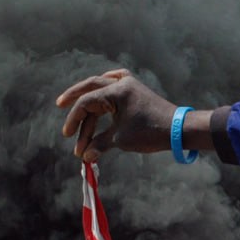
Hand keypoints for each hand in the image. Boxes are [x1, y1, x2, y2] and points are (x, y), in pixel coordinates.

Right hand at [56, 69, 178, 161]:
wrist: (179, 130)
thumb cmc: (151, 132)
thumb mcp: (122, 139)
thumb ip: (100, 144)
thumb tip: (85, 156)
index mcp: (116, 91)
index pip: (86, 103)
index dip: (74, 120)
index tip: (69, 137)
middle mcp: (122, 83)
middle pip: (90, 89)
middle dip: (75, 101)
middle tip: (59, 106)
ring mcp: (130, 85)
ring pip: (102, 91)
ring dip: (91, 108)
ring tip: (79, 119)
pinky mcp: (135, 91)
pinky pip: (114, 85)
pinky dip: (104, 91)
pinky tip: (98, 92)